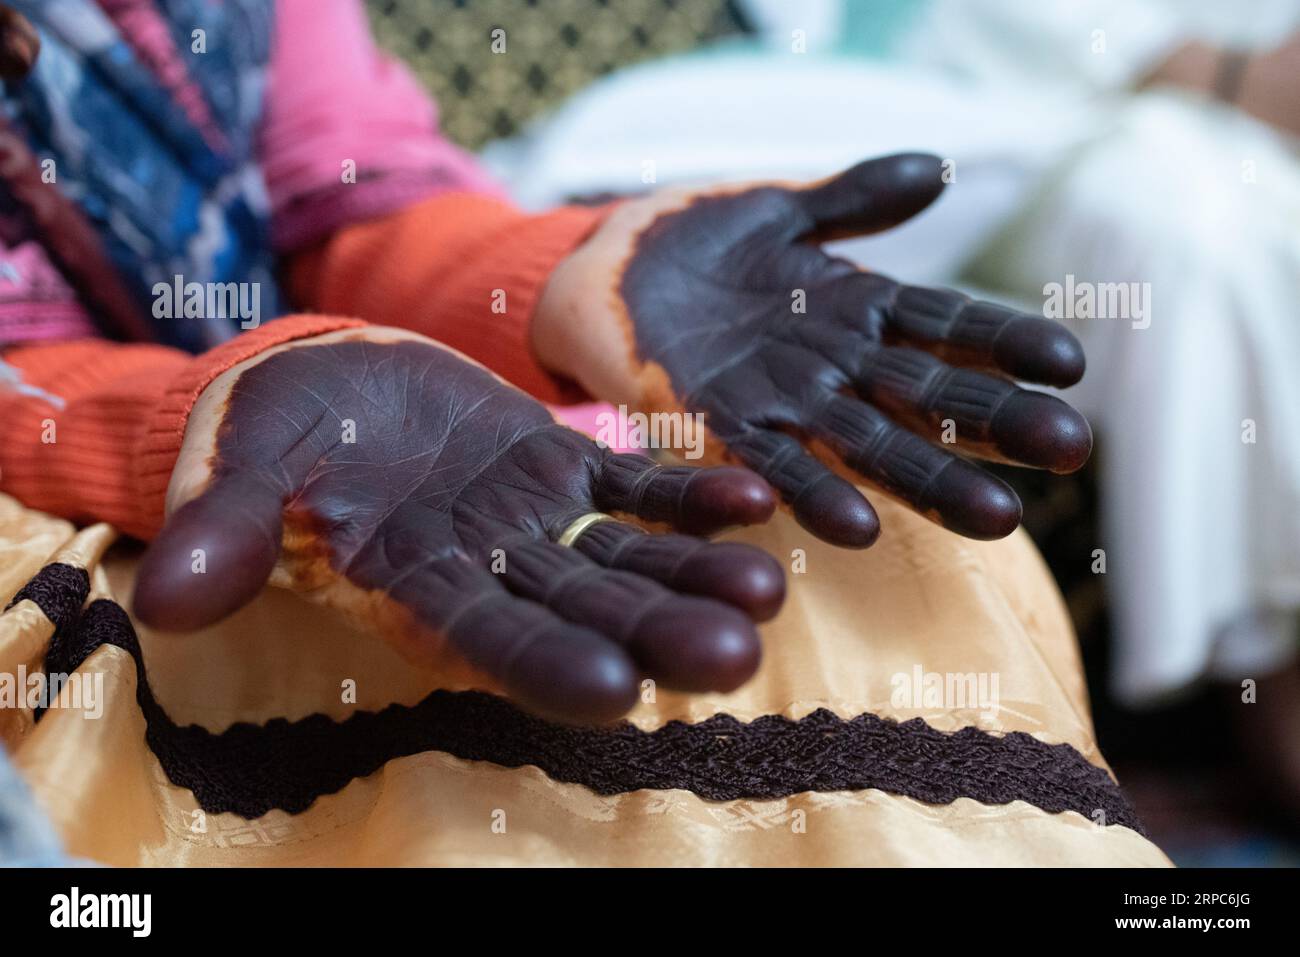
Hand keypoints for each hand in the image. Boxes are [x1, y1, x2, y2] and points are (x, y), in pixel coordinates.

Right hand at [131, 328, 783, 722]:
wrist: (324, 383)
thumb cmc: (273, 436)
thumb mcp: (240, 474)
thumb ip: (224, 533)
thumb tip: (171, 600)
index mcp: (413, 587)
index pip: (484, 639)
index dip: (544, 664)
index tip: (614, 692)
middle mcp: (492, 570)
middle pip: (584, 611)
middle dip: (656, 634)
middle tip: (733, 656)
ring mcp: (538, 521)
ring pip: (629, 557)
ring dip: (698, 574)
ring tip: (767, 590)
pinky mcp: (567, 468)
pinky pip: (638, 483)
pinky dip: (691, 490)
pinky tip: (757, 497)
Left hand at [535, 154, 1090, 546]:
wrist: (604, 273)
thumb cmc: (700, 241)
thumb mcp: (781, 209)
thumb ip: (854, 199)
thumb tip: (938, 171)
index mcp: (856, 309)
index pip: (946, 325)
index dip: (1003, 342)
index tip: (1070, 363)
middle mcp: (831, 364)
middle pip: (925, 396)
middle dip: (997, 425)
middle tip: (1070, 451)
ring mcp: (779, 400)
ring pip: (867, 444)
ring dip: (929, 480)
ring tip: (996, 516)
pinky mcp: (715, 425)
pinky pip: (770, 463)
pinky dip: (812, 493)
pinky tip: (859, 528)